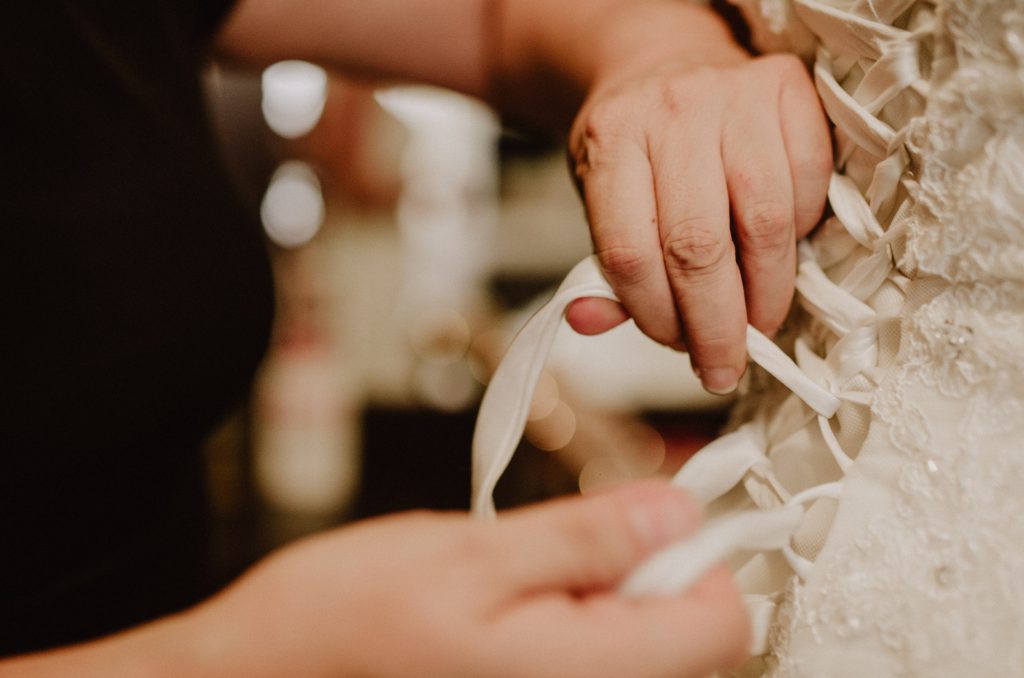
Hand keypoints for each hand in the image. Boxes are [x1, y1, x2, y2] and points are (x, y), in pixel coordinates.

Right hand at [187, 482, 747, 676]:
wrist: (262, 677)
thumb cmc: (341, 629)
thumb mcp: (469, 554)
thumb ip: (585, 538)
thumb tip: (675, 513)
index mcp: (584, 675)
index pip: (720, 621)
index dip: (699, 552)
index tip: (655, 512)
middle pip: (684, 633)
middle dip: (638, 567)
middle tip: (559, 542)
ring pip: (636, 641)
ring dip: (597, 590)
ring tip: (517, 577)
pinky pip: (590, 655)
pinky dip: (568, 616)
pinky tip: (509, 607)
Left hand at [567, 51, 831, 394]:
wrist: (660, 60)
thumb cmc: (632, 145)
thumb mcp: (598, 197)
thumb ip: (601, 265)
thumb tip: (589, 323)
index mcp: (610, 143)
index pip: (631, 253)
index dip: (657, 318)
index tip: (678, 349)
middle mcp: (670, 114)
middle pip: (698, 246)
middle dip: (717, 325)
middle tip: (724, 364)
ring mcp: (733, 96)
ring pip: (763, 221)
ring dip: (766, 293)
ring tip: (758, 322)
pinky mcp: (786, 87)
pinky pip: (809, 181)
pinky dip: (800, 231)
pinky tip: (778, 248)